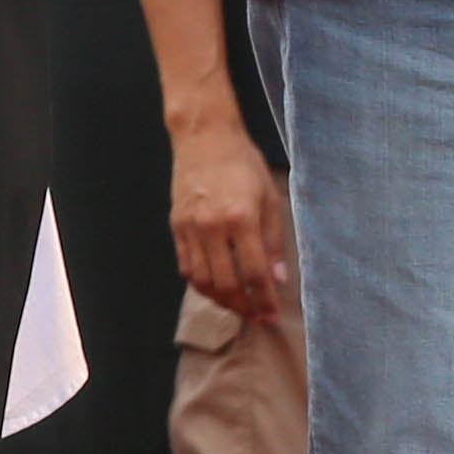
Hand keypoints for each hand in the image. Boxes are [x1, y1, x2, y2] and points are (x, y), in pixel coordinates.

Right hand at [171, 113, 290, 321]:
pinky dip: (199, 282)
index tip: (273, 315)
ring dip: (220, 299)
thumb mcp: (270, 199)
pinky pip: (185, 264)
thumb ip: (274, 241)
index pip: (255, 273)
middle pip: (225, 283)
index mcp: (241, 219)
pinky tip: (215, 286)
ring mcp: (189, 226)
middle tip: (257, 316)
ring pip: (201, 279)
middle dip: (243, 306)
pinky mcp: (176, 224)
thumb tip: (278, 278)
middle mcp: (211, 226)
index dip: (266, 300)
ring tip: (237, 305)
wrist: (204, 137)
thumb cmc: (243, 164)